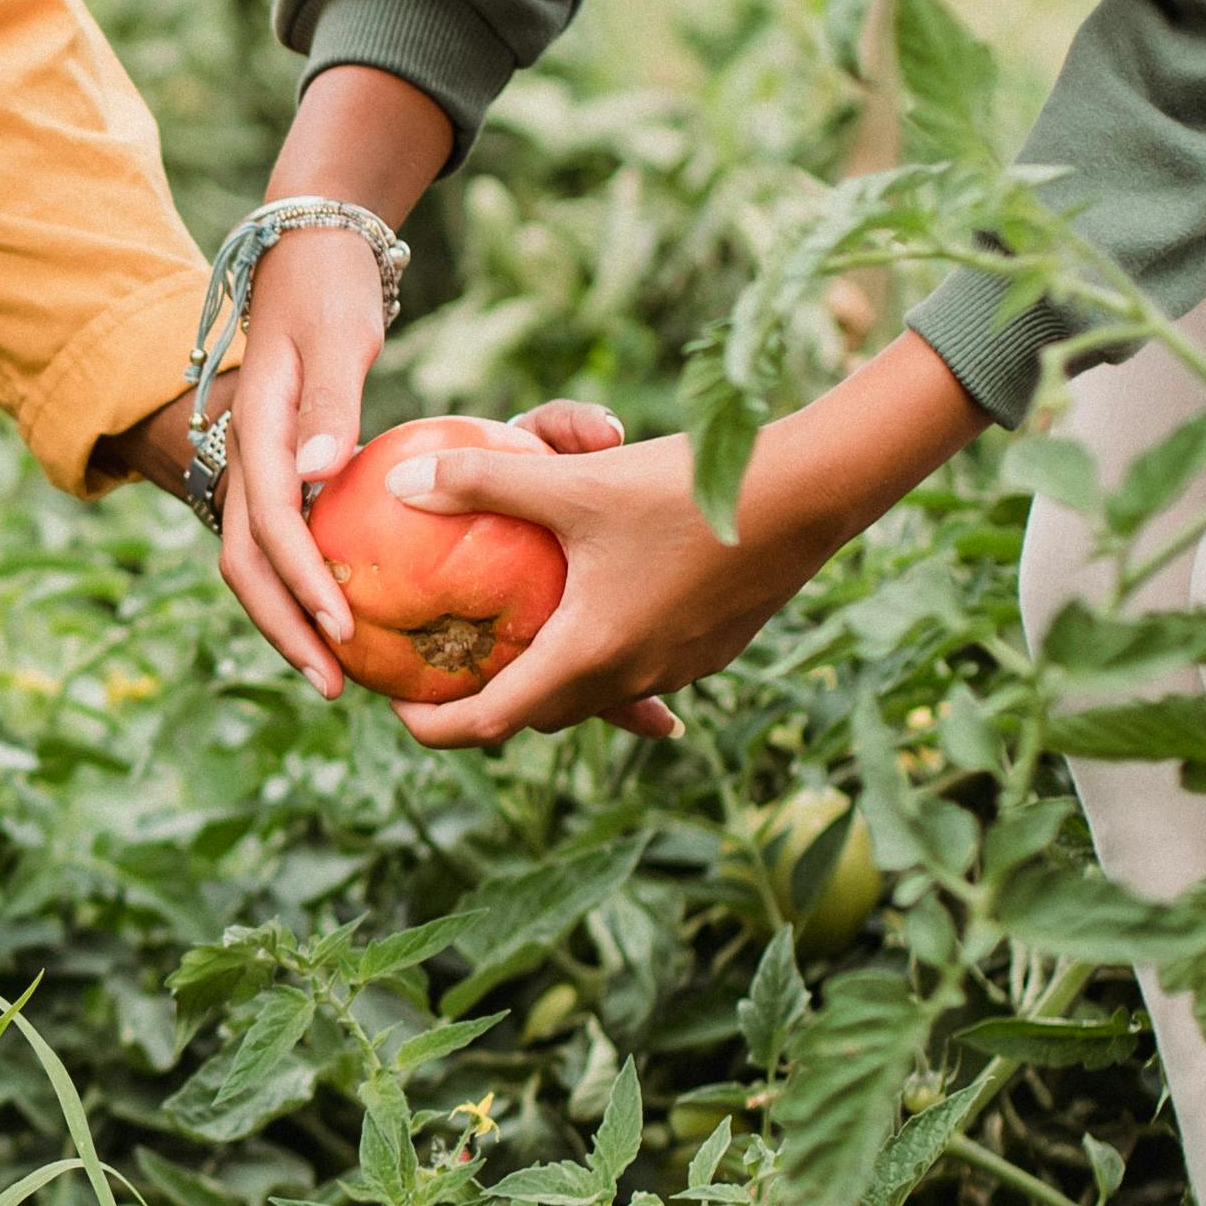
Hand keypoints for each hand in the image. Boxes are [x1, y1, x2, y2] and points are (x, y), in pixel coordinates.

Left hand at [374, 335, 988, 748]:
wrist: (809, 493)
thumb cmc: (685, 489)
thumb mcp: (574, 482)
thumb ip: (483, 482)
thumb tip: (402, 479)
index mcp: (589, 655)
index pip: (490, 722)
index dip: (434, 726)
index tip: (396, 709)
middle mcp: (633, 675)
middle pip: (539, 714)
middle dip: (487, 703)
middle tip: (444, 668)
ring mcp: (680, 667)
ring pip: (593, 693)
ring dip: (549, 679)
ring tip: (511, 642)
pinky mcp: (713, 646)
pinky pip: (640, 668)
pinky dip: (602, 655)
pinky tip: (597, 614)